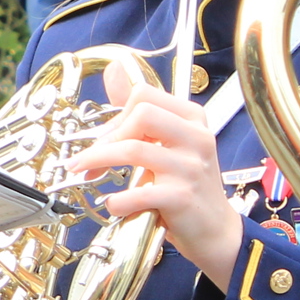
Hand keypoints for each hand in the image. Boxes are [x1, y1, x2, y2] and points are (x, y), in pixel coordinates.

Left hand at [70, 72, 242, 285]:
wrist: (214, 229)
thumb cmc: (185, 184)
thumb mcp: (167, 142)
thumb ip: (139, 111)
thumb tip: (114, 70)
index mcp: (192, 118)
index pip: (144, 95)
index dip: (116, 115)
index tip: (104, 137)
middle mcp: (196, 137)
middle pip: (141, 113)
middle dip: (107, 136)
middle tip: (89, 158)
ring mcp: (191, 167)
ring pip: (133, 149)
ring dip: (98, 162)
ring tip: (85, 174)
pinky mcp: (182, 197)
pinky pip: (138, 192)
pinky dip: (117, 200)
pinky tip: (115, 205)